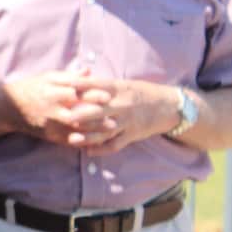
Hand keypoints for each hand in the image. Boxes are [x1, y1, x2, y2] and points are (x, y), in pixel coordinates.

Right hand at [3, 70, 117, 146]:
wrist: (7, 108)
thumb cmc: (30, 88)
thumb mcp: (46, 77)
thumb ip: (69, 76)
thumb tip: (89, 71)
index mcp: (51, 88)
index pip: (75, 90)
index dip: (92, 92)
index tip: (109, 95)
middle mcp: (50, 105)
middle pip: (76, 109)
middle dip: (96, 112)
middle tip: (113, 111)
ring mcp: (49, 122)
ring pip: (75, 127)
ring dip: (94, 128)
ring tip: (111, 126)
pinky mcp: (48, 134)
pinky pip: (67, 139)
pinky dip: (82, 140)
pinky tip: (96, 139)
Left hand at [64, 78, 180, 155]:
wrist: (169, 105)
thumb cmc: (141, 92)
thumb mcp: (123, 84)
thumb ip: (102, 85)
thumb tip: (77, 80)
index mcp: (118, 89)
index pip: (96, 86)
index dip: (79, 88)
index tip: (64, 89)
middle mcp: (122, 105)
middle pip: (98, 110)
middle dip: (80, 114)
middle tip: (63, 117)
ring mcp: (128, 121)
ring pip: (105, 130)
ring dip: (88, 136)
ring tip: (72, 139)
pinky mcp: (133, 134)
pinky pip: (116, 144)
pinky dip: (102, 149)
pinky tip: (89, 151)